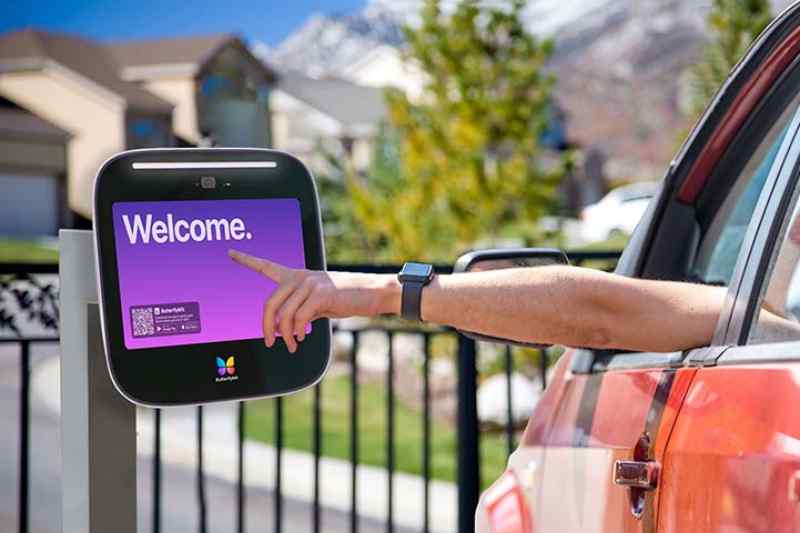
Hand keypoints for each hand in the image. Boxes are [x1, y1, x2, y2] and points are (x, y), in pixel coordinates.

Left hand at [228, 249, 399, 351]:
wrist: (372, 292)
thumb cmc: (346, 299)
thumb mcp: (319, 304)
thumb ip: (300, 310)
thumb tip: (284, 329)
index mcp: (297, 276)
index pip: (267, 266)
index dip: (247, 260)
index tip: (231, 253)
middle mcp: (300, 276)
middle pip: (270, 303)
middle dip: (267, 327)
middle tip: (269, 341)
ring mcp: (310, 283)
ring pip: (284, 315)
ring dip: (286, 335)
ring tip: (293, 345)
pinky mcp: (322, 293)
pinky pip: (299, 318)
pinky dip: (298, 332)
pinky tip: (302, 337)